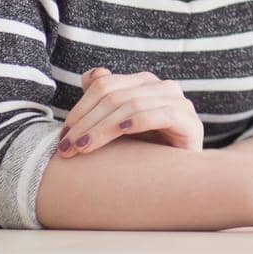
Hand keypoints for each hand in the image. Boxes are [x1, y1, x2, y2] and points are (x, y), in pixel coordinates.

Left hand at [58, 67, 203, 158]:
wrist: (181, 178)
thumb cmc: (147, 150)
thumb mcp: (119, 126)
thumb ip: (105, 99)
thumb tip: (91, 75)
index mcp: (144, 83)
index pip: (104, 85)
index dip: (79, 108)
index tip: (62, 136)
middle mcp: (163, 87)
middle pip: (114, 95)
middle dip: (86, 121)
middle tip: (66, 147)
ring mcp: (179, 102)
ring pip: (132, 104)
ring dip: (102, 127)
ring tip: (83, 148)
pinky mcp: (189, 121)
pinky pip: (160, 114)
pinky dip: (138, 120)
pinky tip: (121, 131)